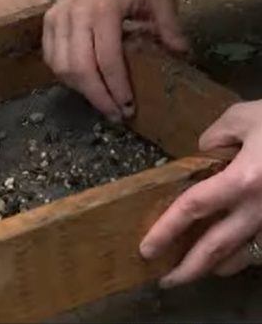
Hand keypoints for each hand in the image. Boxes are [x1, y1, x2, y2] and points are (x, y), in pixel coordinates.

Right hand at [43, 0, 187, 121]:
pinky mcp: (48, 21)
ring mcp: (58, 18)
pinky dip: (64, 76)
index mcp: (103, 10)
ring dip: (80, 90)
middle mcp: (75, 15)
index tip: (128, 107)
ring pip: (61, 66)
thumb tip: (182, 55)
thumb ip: (170, 26)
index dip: (116, 88)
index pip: (106, 59)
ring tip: (101, 100)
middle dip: (97, 96)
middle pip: (79, 68)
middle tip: (114, 114)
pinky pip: (51, 58)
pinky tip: (82, 84)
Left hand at [140, 101, 261, 287]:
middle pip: (217, 247)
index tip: (147, 248)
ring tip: (195, 272)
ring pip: (244, 255)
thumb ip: (216, 136)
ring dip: (216, 267)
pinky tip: (232, 256)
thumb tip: (206, 152)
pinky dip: (245, 255)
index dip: (166, 230)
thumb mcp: (245, 116)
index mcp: (243, 180)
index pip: (192, 209)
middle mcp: (260, 209)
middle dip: (188, 269)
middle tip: (166, 281)